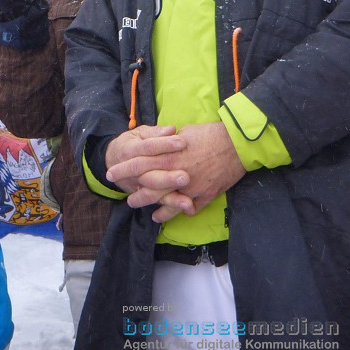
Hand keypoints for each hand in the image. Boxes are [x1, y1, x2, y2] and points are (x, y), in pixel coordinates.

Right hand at [105, 124, 189, 215]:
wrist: (112, 160)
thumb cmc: (132, 143)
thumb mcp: (139, 133)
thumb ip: (155, 132)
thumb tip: (171, 130)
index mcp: (130, 150)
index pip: (148, 148)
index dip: (165, 145)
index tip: (183, 142)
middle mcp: (132, 171)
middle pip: (150, 175)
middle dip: (168, 178)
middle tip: (185, 177)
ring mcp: (138, 185)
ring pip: (154, 193)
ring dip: (171, 198)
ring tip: (187, 202)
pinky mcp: (144, 195)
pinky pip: (158, 202)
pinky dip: (172, 207)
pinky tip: (186, 208)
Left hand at [107, 123, 245, 223]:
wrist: (238, 144)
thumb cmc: (212, 134)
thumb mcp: (186, 133)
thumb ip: (170, 143)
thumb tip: (162, 144)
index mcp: (169, 154)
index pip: (139, 162)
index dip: (124, 168)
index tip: (112, 172)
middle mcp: (176, 172)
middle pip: (148, 185)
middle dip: (134, 192)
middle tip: (125, 197)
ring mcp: (190, 186)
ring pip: (164, 201)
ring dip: (151, 205)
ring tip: (142, 209)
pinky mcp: (204, 195)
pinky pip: (185, 208)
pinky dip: (173, 213)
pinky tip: (163, 216)